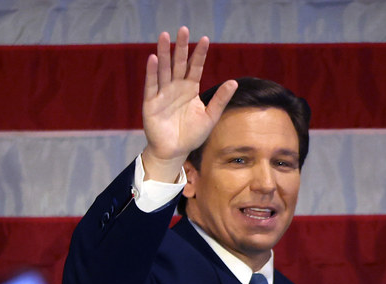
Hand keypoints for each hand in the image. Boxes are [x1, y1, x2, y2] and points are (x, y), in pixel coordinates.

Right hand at [141, 26, 237, 181]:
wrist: (175, 151)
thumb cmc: (192, 135)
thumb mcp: (210, 117)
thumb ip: (220, 99)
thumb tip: (234, 82)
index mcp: (190, 89)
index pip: (195, 67)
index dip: (199, 54)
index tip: (205, 39)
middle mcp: (176, 87)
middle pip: (178, 63)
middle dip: (180, 47)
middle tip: (182, 29)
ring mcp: (162, 94)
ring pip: (163, 69)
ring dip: (163, 53)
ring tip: (164, 36)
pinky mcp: (151, 103)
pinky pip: (151, 85)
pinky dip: (151, 72)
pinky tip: (153, 58)